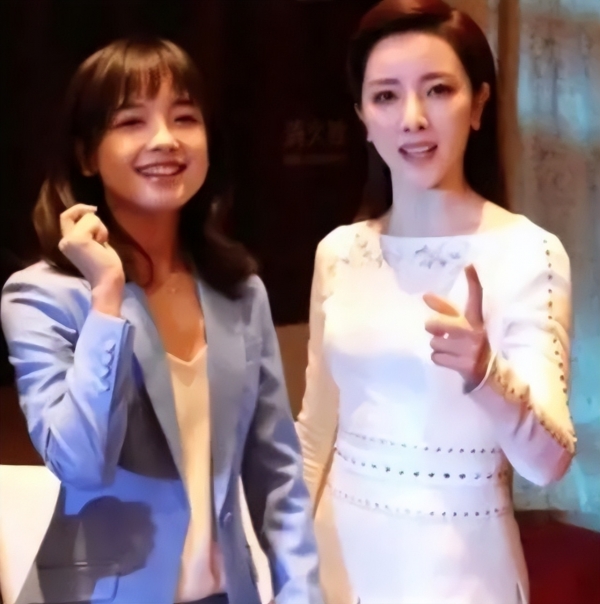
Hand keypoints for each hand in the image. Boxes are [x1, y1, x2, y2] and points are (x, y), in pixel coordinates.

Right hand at [59, 204, 123, 314]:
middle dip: (90, 217)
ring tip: (102, 244)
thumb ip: (88, 231)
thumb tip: (91, 214)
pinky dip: (101, 230)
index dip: (78, 209)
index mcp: (66, 243)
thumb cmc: (106, 264)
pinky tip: (102, 244)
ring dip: (100, 228)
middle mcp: (63, 241)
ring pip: (87, 217)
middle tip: (102, 236)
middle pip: (71, 214)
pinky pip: (92, 222)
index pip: (65, 217)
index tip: (94, 209)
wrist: (108, 280)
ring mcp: (69, 240)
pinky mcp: (77, 239)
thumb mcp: (95, 242)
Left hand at [423, 265, 490, 388]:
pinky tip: (450, 360)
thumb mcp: (463, 325)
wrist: (489, 374)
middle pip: (440, 323)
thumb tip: (426, 294)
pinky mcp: (465, 365)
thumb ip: (445, 310)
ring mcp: (470, 349)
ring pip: (436, 343)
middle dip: (433, 327)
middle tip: (435, 330)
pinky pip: (437, 358)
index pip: (475, 298)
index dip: (473, 282)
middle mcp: (474, 332)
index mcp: (476, 320)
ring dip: (438, 347)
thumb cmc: (471, 345)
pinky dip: (439, 359)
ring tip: (449, 349)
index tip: (470, 265)